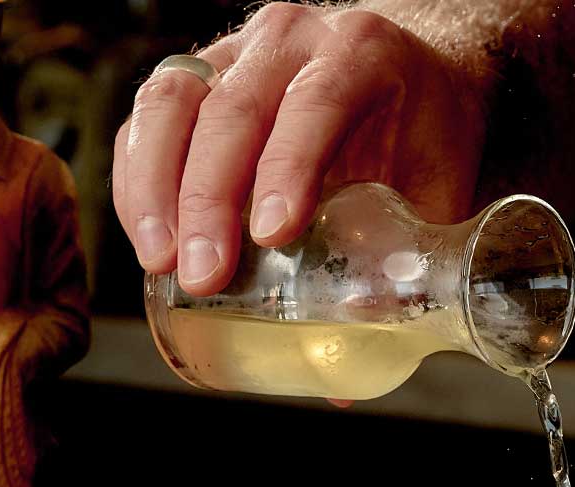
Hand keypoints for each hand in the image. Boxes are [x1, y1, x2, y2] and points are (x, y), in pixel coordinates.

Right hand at [113, 2, 490, 295]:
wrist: (404, 78)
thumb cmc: (421, 135)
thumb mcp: (438, 186)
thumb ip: (407, 260)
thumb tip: (347, 360)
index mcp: (362, 52)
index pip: (316, 102)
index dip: (288, 167)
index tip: (272, 235)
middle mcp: (291, 38)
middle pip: (233, 109)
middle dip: (209, 199)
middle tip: (204, 277)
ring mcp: (233, 52)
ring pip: (172, 104)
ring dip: (155, 189)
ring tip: (159, 262)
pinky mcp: (192, 78)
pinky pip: (146, 121)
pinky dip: (136, 182)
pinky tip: (148, 239)